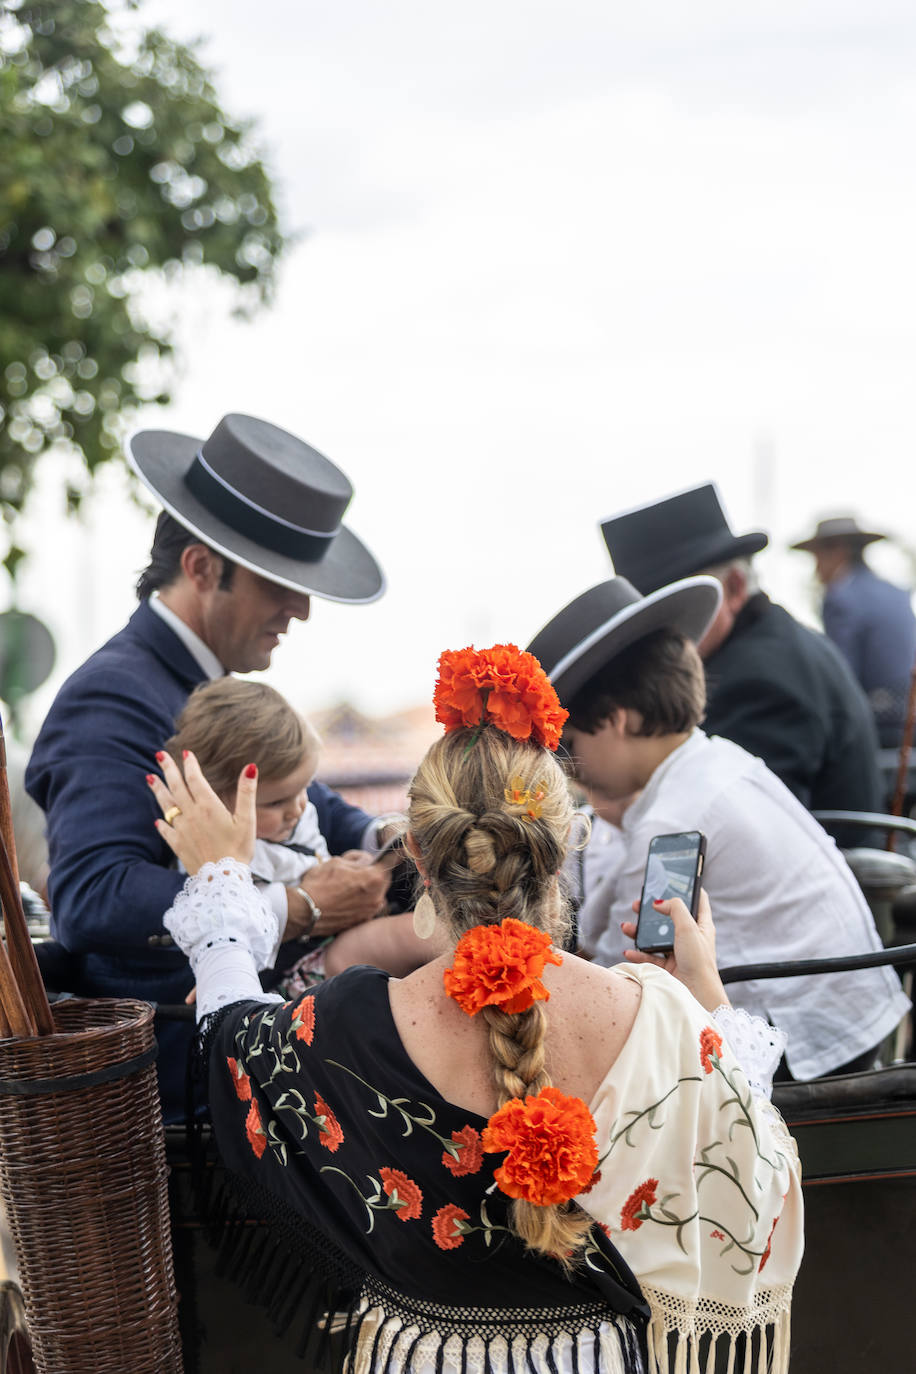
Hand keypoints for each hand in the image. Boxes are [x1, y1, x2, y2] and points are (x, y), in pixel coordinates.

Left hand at [149, 750, 256, 871]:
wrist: (222, 879)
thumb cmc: (238, 849)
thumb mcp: (247, 819)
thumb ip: (247, 792)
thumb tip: (251, 767)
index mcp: (208, 806)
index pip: (195, 779)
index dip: (190, 764)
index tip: (186, 753)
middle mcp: (191, 815)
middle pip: (176, 787)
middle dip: (168, 769)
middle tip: (160, 755)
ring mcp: (182, 830)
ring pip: (166, 805)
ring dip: (158, 790)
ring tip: (150, 778)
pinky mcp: (178, 845)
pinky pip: (166, 830)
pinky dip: (162, 823)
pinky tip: (159, 819)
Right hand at [284, 855, 392, 938]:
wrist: (304, 911)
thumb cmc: (319, 884)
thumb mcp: (337, 861)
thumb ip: (358, 859)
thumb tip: (368, 860)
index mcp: (374, 878)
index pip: (392, 861)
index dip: (393, 854)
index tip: (396, 850)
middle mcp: (377, 896)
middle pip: (384, 879)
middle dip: (376, 872)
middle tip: (359, 870)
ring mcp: (371, 911)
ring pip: (376, 894)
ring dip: (369, 888)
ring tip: (349, 886)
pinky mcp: (362, 921)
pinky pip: (368, 907)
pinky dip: (362, 901)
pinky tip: (346, 899)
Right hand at [621, 889, 729, 1011]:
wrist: (696, 995)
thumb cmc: (699, 961)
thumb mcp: (689, 927)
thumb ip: (675, 908)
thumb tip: (660, 902)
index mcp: (702, 925)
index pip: (698, 900)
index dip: (688, 888)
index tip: (675, 879)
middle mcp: (690, 937)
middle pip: (669, 918)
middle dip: (652, 911)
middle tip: (639, 905)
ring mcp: (678, 952)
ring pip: (655, 937)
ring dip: (639, 932)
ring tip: (626, 928)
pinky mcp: (668, 968)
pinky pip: (649, 957)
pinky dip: (638, 954)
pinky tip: (629, 952)